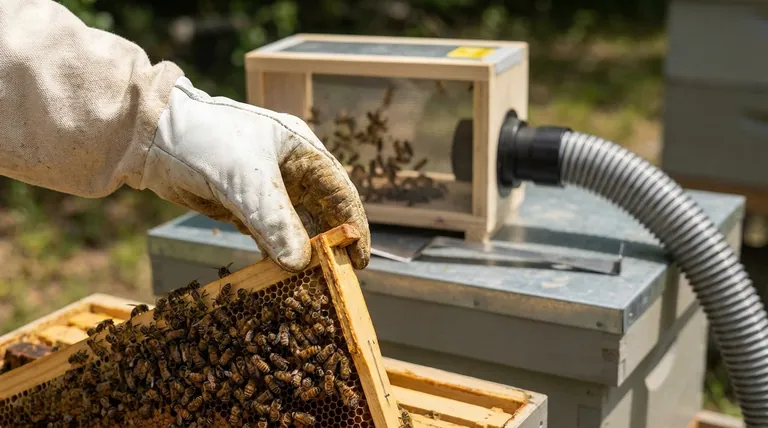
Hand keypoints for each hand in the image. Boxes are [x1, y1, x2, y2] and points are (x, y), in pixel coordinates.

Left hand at [140, 77, 369, 271]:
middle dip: (330, 242)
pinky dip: (275, 253)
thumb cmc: (206, 142)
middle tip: (339, 275)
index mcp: (302, 150)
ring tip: (314, 281)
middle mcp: (290, 169)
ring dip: (302, 252)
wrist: (153, 138)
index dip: (353, 225)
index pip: (340, 191)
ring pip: (294, 226)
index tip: (358, 259)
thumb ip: (275, 222)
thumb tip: (301, 263)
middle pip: (322, 211)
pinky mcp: (243, 206)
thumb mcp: (246, 182)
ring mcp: (267, 188)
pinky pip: (268, 234)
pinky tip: (282, 274)